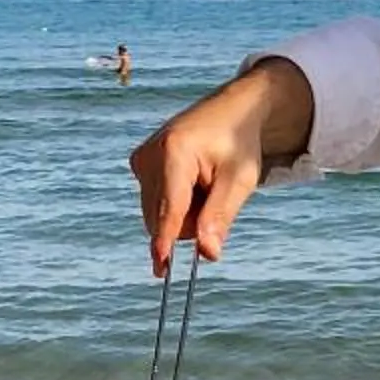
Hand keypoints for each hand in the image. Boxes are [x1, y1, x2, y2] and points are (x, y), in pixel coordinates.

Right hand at [128, 57, 313, 275]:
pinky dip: (176, 203)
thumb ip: (220, 217)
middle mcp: (150, 154)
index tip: (161, 268)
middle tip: (216, 195)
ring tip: (204, 184)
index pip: (170, 208)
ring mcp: (141, 159)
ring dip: (183, 214)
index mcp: (175, 153)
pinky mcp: (139, 163)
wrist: (231, 111)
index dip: (166, 241)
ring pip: (157, 215)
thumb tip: (207, 253)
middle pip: (162, 217)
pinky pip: (154, 203)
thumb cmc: (239, 143)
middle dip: (189, 223)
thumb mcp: (240, 181)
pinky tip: (191, 182)